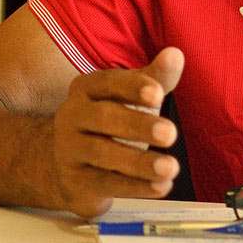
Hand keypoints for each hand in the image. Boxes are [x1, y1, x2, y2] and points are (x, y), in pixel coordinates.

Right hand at [51, 47, 184, 217]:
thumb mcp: (132, 97)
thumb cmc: (110, 121)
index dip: (133, 87)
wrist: (68, 165)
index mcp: (86, 88)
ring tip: (171, 168)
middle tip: (171, 134)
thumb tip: (175, 55)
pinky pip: (104, 183)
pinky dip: (135, 187)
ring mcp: (68, 150)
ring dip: (140, 162)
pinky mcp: (74, 182)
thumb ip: (155, 78)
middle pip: (104, 118)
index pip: (108, 82)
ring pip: (103, 154)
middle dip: (138, 125)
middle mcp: (71, 116)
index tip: (158, 94)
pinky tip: (161, 187)